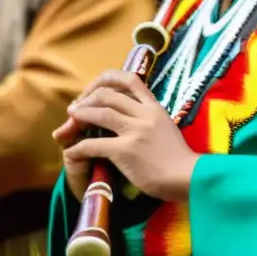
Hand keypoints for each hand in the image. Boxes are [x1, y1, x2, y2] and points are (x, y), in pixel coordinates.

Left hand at [51, 70, 198, 202]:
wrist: (187, 176)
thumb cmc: (178, 158)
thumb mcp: (166, 128)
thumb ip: (149, 120)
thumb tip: (129, 118)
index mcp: (155, 107)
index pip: (130, 79)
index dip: (107, 80)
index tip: (95, 89)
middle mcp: (145, 114)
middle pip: (109, 94)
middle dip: (88, 98)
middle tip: (76, 108)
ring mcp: (135, 131)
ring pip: (101, 113)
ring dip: (80, 115)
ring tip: (69, 120)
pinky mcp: (126, 150)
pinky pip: (94, 144)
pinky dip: (78, 147)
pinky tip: (71, 152)